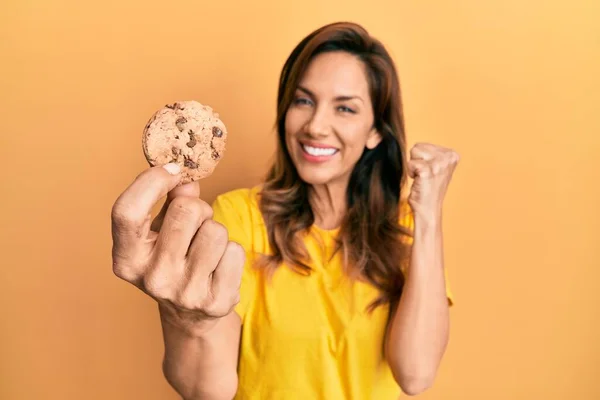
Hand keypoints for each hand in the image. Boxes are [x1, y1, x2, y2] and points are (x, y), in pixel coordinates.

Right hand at [110, 163, 243, 330]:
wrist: (190, 314)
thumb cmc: (174, 258)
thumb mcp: (160, 229)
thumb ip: (170, 199)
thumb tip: (187, 179)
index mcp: (127, 259)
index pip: (127, 211)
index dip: (152, 182)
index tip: (172, 169)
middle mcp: (152, 278)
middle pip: (186, 210)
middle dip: (197, 208)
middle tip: (195, 224)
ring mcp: (184, 293)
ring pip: (215, 230)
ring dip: (215, 231)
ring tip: (205, 248)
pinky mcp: (215, 302)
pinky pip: (235, 251)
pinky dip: (231, 252)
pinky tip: (218, 267)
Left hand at [407, 143, 459, 219]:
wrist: (428, 210)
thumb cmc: (428, 189)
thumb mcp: (436, 167)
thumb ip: (431, 153)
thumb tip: (414, 143)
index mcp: (452, 155)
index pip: (423, 145)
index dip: (421, 159)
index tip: (428, 172)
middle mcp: (448, 157)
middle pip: (417, 147)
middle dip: (417, 161)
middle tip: (424, 176)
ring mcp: (439, 164)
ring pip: (413, 153)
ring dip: (413, 167)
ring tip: (422, 179)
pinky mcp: (428, 170)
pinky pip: (410, 163)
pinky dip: (410, 173)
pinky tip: (418, 182)